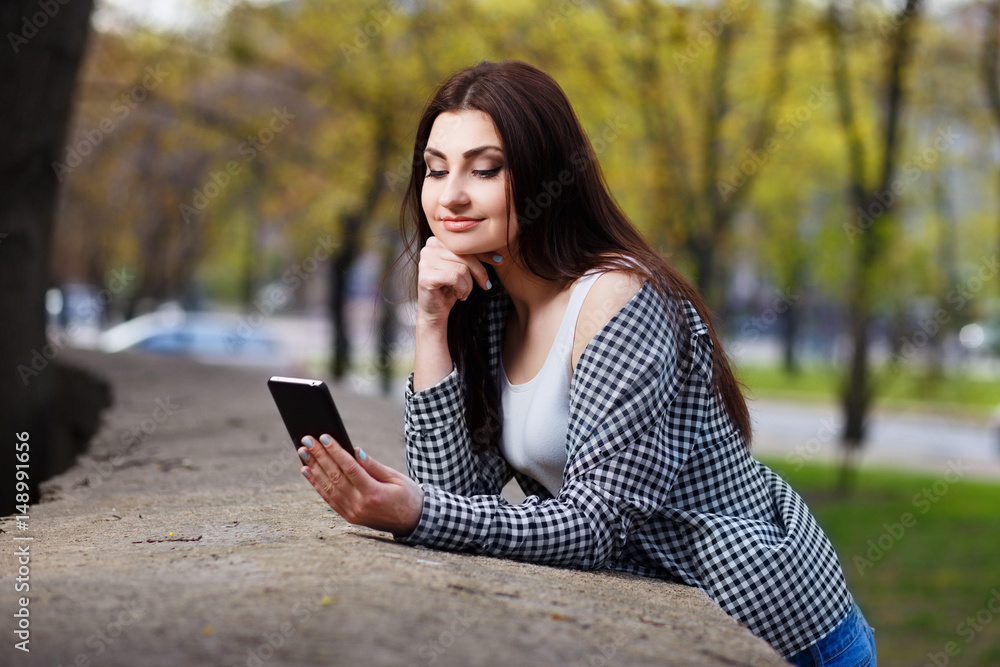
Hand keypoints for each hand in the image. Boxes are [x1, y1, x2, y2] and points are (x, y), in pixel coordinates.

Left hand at [298, 435, 423, 536]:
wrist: (413, 522)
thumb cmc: (408, 495)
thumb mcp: (396, 477)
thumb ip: (373, 465)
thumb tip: (354, 451)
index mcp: (373, 493)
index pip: (349, 468)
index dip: (335, 451)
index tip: (323, 437)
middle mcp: (360, 505)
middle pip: (335, 476)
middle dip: (319, 456)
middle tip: (306, 439)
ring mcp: (352, 513)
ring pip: (328, 487)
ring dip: (313, 468)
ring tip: (303, 452)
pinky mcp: (349, 517)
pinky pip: (329, 498)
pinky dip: (316, 484)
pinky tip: (308, 471)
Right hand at [416, 236, 497, 323]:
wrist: (434, 311)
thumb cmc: (450, 288)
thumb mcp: (463, 268)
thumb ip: (473, 256)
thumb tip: (500, 256)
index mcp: (438, 240)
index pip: (466, 244)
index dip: (484, 253)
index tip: (500, 261)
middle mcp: (429, 246)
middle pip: (465, 255)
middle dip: (479, 272)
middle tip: (486, 285)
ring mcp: (426, 261)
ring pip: (462, 268)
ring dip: (468, 285)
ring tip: (463, 293)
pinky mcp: (426, 276)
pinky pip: (455, 278)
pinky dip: (462, 289)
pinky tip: (457, 295)